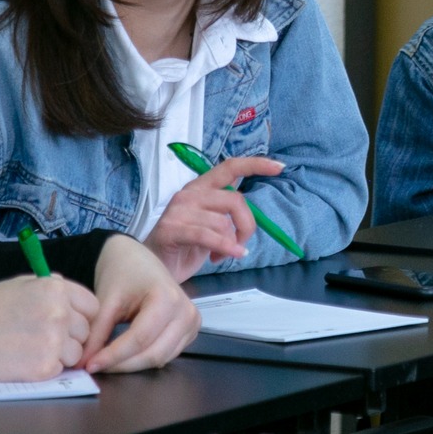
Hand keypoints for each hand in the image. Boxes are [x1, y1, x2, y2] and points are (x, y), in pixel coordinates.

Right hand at [0, 275, 98, 380]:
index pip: (92, 306)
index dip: (81, 316)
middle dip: (70, 336)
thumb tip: (74, 296)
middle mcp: (60, 313)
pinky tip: (24, 361)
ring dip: (60, 355)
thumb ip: (51, 288)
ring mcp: (53, 342)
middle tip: (41, 338)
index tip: (69, 323)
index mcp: (56, 289)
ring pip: (76, 353)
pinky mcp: (43, 368)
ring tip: (30, 349)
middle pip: (85, 331)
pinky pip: (59, 370)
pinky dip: (45, 369)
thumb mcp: (20, 285)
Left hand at [81, 235, 201, 373]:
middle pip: (153, 354)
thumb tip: (86, 364)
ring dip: (132, 365)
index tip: (89, 365)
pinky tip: (125, 354)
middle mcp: (186, 312)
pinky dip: (144, 360)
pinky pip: (167, 355)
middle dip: (122, 365)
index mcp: (167, 298)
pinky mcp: (190, 330)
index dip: (113, 356)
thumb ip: (97, 334)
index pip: (140, 339)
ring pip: (161, 359)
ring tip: (107, 361)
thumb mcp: (106, 302)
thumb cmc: (122, 274)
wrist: (137, 260)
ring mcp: (192, 322)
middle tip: (95, 366)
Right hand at [145, 155, 281, 280]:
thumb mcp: (211, 226)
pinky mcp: (172, 229)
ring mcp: (179, 210)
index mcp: (200, 188)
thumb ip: (227, 214)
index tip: (280, 167)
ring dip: (230, 243)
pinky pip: (208, 235)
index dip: (256, 164)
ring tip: (220, 255)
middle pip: (235, 200)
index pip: (230, 166)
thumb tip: (248, 217)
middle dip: (246, 225)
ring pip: (222, 222)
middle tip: (241, 244)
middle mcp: (189, 193)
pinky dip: (224, 247)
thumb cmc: (184, 247)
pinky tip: (226, 256)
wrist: (152, 269)